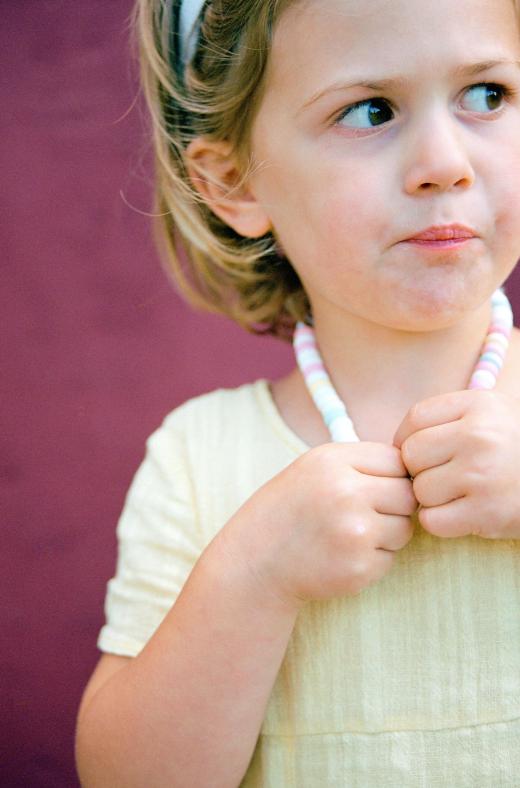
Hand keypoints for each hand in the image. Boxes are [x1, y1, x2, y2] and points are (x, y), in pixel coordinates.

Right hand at [221, 442, 416, 607]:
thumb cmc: (291, 510)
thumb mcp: (315, 468)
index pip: (397, 460)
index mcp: (333, 461)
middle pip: (408, 495)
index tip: (370, 487)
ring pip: (405, 528)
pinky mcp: (359, 568)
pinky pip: (391, 558)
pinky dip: (373, 560)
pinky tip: (342, 556)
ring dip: (386, 534)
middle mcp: (346, 492)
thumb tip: (419, 470)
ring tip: (347, 534)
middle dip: (394, 506)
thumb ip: (362, 462)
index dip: (389, 476)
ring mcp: (354, 532)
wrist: (256, 562)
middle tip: (363, 514)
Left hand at [393, 390, 519, 538]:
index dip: (407, 438)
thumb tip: (393, 446)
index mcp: (478, 405)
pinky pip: (432, 520)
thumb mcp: (489, 414)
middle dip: (420, 469)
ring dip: (431, 497)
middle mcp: (479, 436)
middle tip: (444, 475)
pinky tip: (461, 513)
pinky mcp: (486, 513)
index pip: (415, 419)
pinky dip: (440, 521)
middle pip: (411, 455)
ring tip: (459, 493)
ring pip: (419, 490)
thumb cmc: (514, 448)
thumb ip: (446, 418)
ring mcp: (482, 475)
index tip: (422, 452)